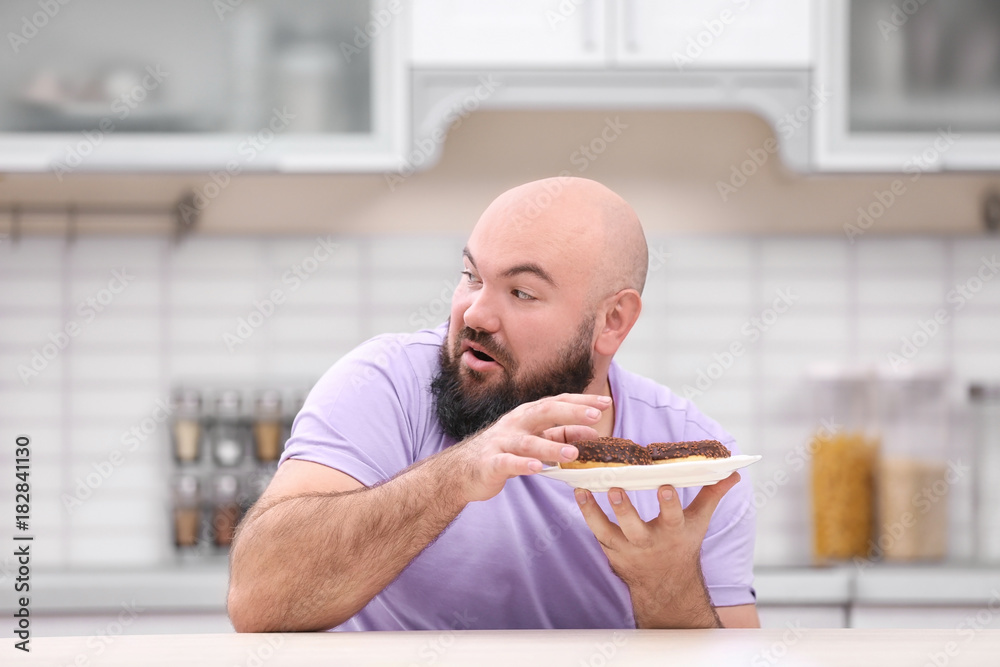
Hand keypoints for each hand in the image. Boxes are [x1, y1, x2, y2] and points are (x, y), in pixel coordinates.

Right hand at [444, 393, 610, 502]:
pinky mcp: (491, 463)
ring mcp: (501, 442)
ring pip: (528, 442)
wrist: (463, 470)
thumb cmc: (504, 451)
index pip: (557, 403)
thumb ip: (561, 435)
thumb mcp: (534, 440)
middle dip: (571, 413)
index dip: (581, 403)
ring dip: (551, 447)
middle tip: (596, 417)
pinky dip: (521, 465)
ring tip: (573, 454)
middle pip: (544, 413)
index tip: (605, 403)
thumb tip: (592, 432)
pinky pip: (507, 463)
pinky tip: (536, 469)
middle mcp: (515, 423)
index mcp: (527, 415)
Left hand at [575, 472, 740, 628]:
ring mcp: (627, 548)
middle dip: (625, 510)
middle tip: (616, 490)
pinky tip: (579, 493)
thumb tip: (733, 472)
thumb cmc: (682, 545)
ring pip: (608, 532)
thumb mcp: (699, 522)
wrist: (666, 585)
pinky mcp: (611, 550)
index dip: (669, 503)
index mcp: (673, 532)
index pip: (673, 517)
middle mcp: (649, 542)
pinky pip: (596, 532)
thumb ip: (712, 495)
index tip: (664, 486)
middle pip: (635, 528)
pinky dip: (587, 513)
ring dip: (595, 512)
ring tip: (584, 490)